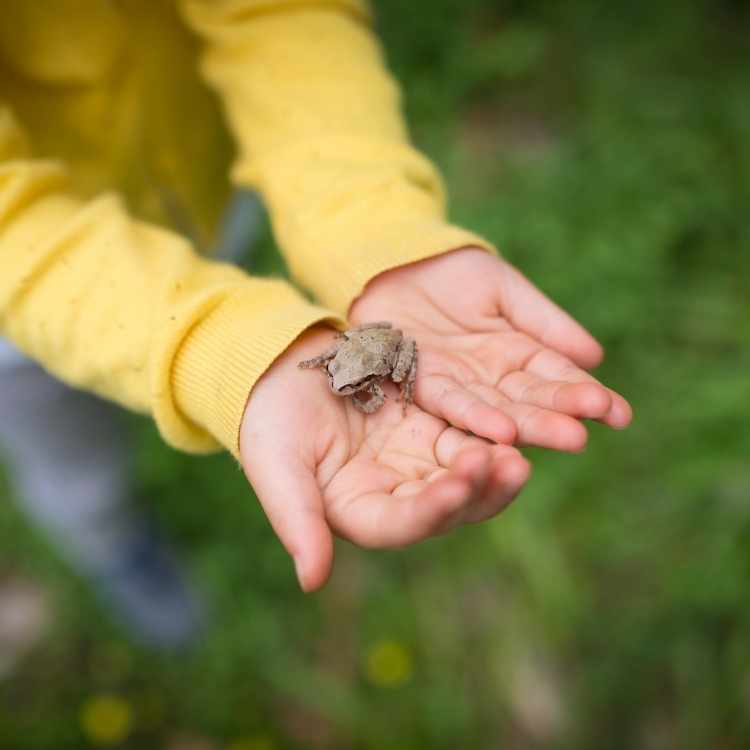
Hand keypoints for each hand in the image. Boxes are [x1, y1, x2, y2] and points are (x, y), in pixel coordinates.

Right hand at [240, 326, 529, 591]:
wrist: (281, 368)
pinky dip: (487, 432)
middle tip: (509, 467)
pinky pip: (465, 433)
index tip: (457, 487)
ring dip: (494, 468)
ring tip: (518, 454)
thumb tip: (312, 581)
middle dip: (477, 491)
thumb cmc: (270, 419)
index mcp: (358, 511)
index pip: (400, 523)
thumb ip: (297, 521)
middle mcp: (394, 493)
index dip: (430, 510)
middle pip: (445, 506)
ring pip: (464, 473)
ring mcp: (415, 460)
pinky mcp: (428, 427)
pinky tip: (511, 424)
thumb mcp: (278, 466)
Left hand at [350, 248, 631, 451]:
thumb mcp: (503, 289)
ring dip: (531, 426)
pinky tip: (504, 432)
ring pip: (500, 409)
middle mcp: (491, 378)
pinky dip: (479, 418)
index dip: (586, 395)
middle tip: (592, 435)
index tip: (620, 414)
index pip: (558, 377)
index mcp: (517, 353)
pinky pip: (454, 403)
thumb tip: (594, 357)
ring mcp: (460, 385)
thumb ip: (543, 322)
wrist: (395, 263)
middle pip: (531, 401)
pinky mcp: (424, 385)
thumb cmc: (451, 275)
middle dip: (561, 417)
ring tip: (567, 438)